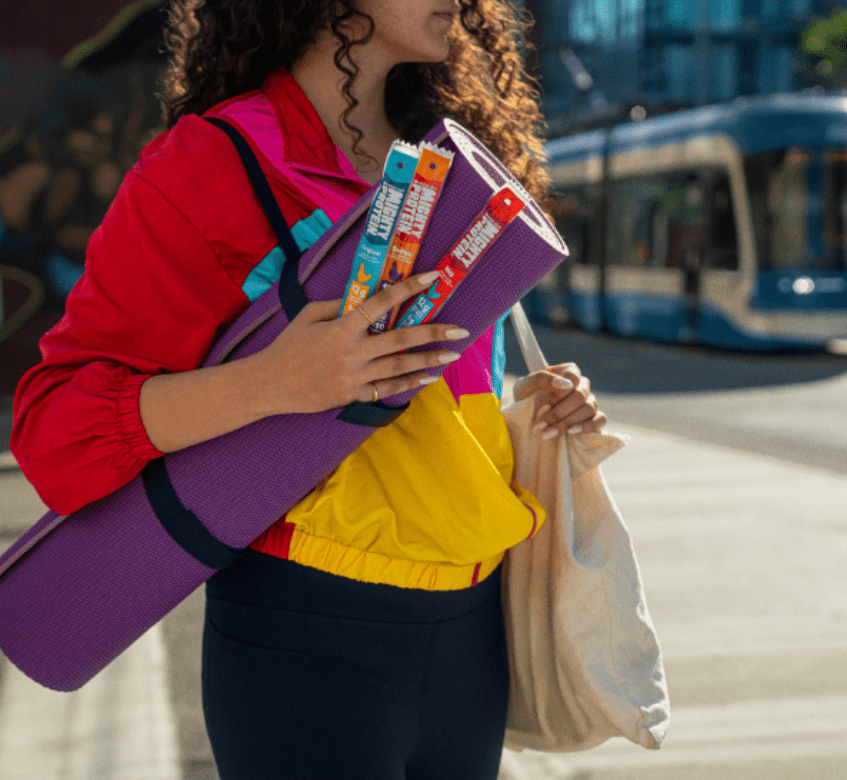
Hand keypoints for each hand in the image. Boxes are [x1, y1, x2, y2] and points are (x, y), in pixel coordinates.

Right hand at [250, 271, 466, 415]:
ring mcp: (354, 376)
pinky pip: (386, 389)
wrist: (268, 385)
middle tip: (460, 330)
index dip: (407, 289)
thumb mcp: (308, 316)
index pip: (379, 303)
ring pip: (399, 366)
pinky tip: (428, 377)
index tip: (431, 278)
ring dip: (428, 360)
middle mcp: (351, 353)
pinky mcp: (352, 395)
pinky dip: (408, 383)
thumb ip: (337, 306)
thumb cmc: (287, 346)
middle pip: (399, 339)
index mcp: (340, 328)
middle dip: (432, 332)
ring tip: (452, 355)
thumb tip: (363, 298)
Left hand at [511, 363, 605, 438]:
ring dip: (567, 422)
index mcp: (567, 374)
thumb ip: (540, 379)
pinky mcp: (594, 419)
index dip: (560, 391)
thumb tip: (565, 383)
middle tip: (540, 425)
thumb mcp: (524, 387)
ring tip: (547, 433)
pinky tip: (571, 432)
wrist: (525, 423)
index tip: (544, 405)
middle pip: (579, 395)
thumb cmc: (525, 401)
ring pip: (589, 408)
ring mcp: (589, 402)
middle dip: (558, 412)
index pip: (573, 375)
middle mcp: (581, 386)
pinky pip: (600, 420)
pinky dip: (587, 426)